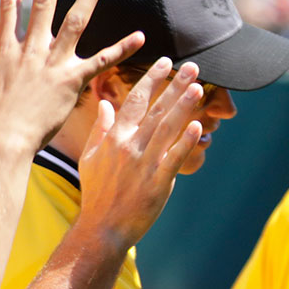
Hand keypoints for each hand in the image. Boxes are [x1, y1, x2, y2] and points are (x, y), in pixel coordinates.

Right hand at [0, 0, 145, 153]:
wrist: (2, 139)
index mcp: (6, 48)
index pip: (9, 7)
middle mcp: (31, 49)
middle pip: (44, 2)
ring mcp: (53, 63)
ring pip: (75, 22)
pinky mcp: (72, 81)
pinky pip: (103, 61)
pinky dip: (122, 49)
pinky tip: (141, 36)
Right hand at [73, 60, 206, 249]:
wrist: (102, 226)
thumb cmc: (97, 192)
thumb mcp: (90, 156)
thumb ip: (101, 128)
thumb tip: (106, 104)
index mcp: (114, 136)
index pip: (136, 100)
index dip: (152, 79)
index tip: (165, 62)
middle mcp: (129, 144)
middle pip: (155, 108)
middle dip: (174, 85)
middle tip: (192, 66)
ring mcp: (144, 163)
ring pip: (167, 128)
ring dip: (183, 106)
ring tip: (198, 87)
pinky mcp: (158, 182)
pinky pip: (174, 158)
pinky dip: (186, 142)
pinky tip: (198, 126)